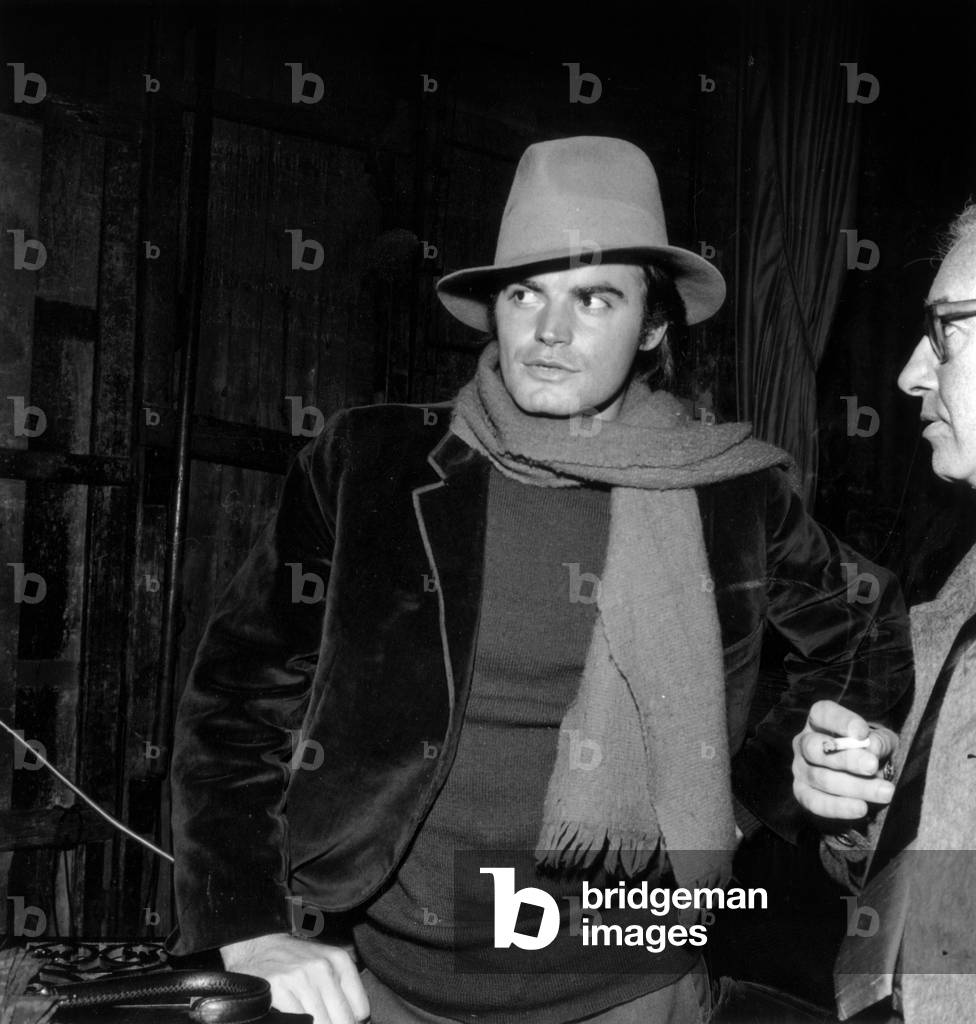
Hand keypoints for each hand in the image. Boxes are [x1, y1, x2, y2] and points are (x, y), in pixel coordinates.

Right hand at [220, 932, 368, 1023]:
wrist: (258, 946)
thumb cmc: (295, 962)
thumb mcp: (326, 965)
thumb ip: (345, 992)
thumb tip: (360, 1022)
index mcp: (339, 961)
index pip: (360, 1010)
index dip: (352, 1023)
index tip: (339, 1022)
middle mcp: (323, 967)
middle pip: (343, 1021)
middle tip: (325, 1021)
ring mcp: (301, 977)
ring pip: (322, 1023)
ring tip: (310, 1021)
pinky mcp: (279, 988)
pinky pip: (298, 1022)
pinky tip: (295, 1019)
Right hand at [792, 700, 897, 820]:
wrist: (865, 779)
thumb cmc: (871, 751)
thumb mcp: (882, 741)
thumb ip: (879, 742)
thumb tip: (872, 747)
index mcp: (819, 721)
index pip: (822, 714)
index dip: (841, 722)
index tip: (862, 732)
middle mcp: (803, 742)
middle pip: (815, 747)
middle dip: (845, 758)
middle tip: (872, 765)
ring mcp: (800, 768)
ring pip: (819, 777)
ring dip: (853, 786)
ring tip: (883, 792)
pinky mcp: (802, 793)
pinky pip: (814, 802)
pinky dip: (838, 807)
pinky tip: (861, 808)